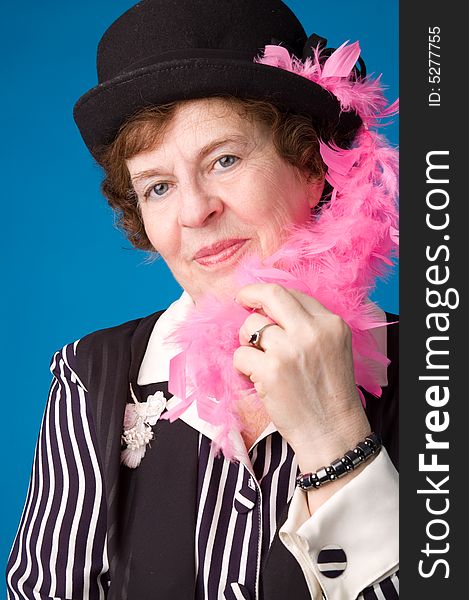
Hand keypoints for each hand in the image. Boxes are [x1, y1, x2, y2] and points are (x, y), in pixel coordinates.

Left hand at [233, 283, 371, 471]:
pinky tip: (254, 378)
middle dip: (250, 294)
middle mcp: (313, 331)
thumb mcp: (333, 349)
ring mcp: (290, 349)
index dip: (271, 295)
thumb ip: (309, 327)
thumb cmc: (329, 394)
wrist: (332, 432)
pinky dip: (242, 366)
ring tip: (258, 360)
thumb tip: (269, 309)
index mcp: (332, 323)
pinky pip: (240, 354)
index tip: (258, 300)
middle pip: (272, 294)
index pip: (294, 294)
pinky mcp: (271, 370)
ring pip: (251, 326)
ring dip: (246, 341)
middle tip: (240, 300)